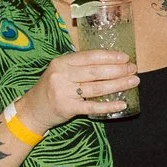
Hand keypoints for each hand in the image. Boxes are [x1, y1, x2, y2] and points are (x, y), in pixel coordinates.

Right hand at [23, 48, 138, 127]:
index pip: (90, 57)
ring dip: (118, 84)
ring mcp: (64, 92)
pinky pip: (93, 106)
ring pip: (97, 88)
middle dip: (118, 70)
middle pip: (96, 72)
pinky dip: (109, 105)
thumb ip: (80, 66)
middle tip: (133, 70)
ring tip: (133, 82)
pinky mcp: (67, 108)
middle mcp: (61, 75)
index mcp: (62, 62)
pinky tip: (122, 103)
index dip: (109, 56)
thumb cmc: (53, 87)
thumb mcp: (61, 71)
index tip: (125, 58)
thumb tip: (112, 62)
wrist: (33, 109)